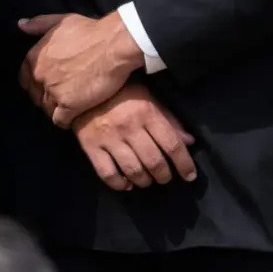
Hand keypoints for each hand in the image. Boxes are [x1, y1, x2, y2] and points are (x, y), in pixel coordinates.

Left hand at [23, 12, 145, 130]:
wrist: (112, 46)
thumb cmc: (89, 31)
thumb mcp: (61, 20)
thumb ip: (39, 24)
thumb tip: (21, 25)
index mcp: (34, 57)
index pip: (25, 79)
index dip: (35, 84)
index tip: (47, 86)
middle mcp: (39, 76)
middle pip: (36, 96)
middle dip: (46, 98)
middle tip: (62, 97)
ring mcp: (53, 92)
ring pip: (47, 109)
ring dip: (56, 109)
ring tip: (70, 107)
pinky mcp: (69, 106)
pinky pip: (60, 120)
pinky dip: (66, 120)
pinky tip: (75, 116)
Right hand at [73, 85, 197, 190]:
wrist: (83, 86)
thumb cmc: (122, 92)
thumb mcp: (149, 99)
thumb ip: (169, 121)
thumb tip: (189, 142)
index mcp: (146, 113)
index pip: (172, 145)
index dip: (184, 164)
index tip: (190, 176)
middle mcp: (129, 127)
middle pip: (154, 162)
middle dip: (164, 176)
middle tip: (165, 178)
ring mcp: (108, 138)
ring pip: (133, 171)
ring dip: (145, 181)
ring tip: (147, 180)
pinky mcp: (90, 146)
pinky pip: (107, 174)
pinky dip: (120, 184)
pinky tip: (126, 184)